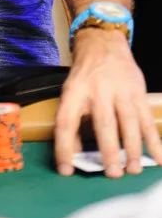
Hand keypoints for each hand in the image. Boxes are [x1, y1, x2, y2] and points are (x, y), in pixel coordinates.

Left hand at [54, 28, 161, 177]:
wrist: (102, 44)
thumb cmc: (85, 76)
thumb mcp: (71, 93)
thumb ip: (71, 122)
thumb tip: (73, 155)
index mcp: (74, 92)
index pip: (66, 122)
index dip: (64, 148)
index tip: (66, 170)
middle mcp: (97, 90)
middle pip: (103, 123)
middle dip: (108, 150)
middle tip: (112, 173)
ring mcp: (120, 90)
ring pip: (128, 122)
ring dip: (132, 149)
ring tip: (132, 170)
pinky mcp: (137, 92)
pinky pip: (146, 119)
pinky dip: (153, 140)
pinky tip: (158, 158)